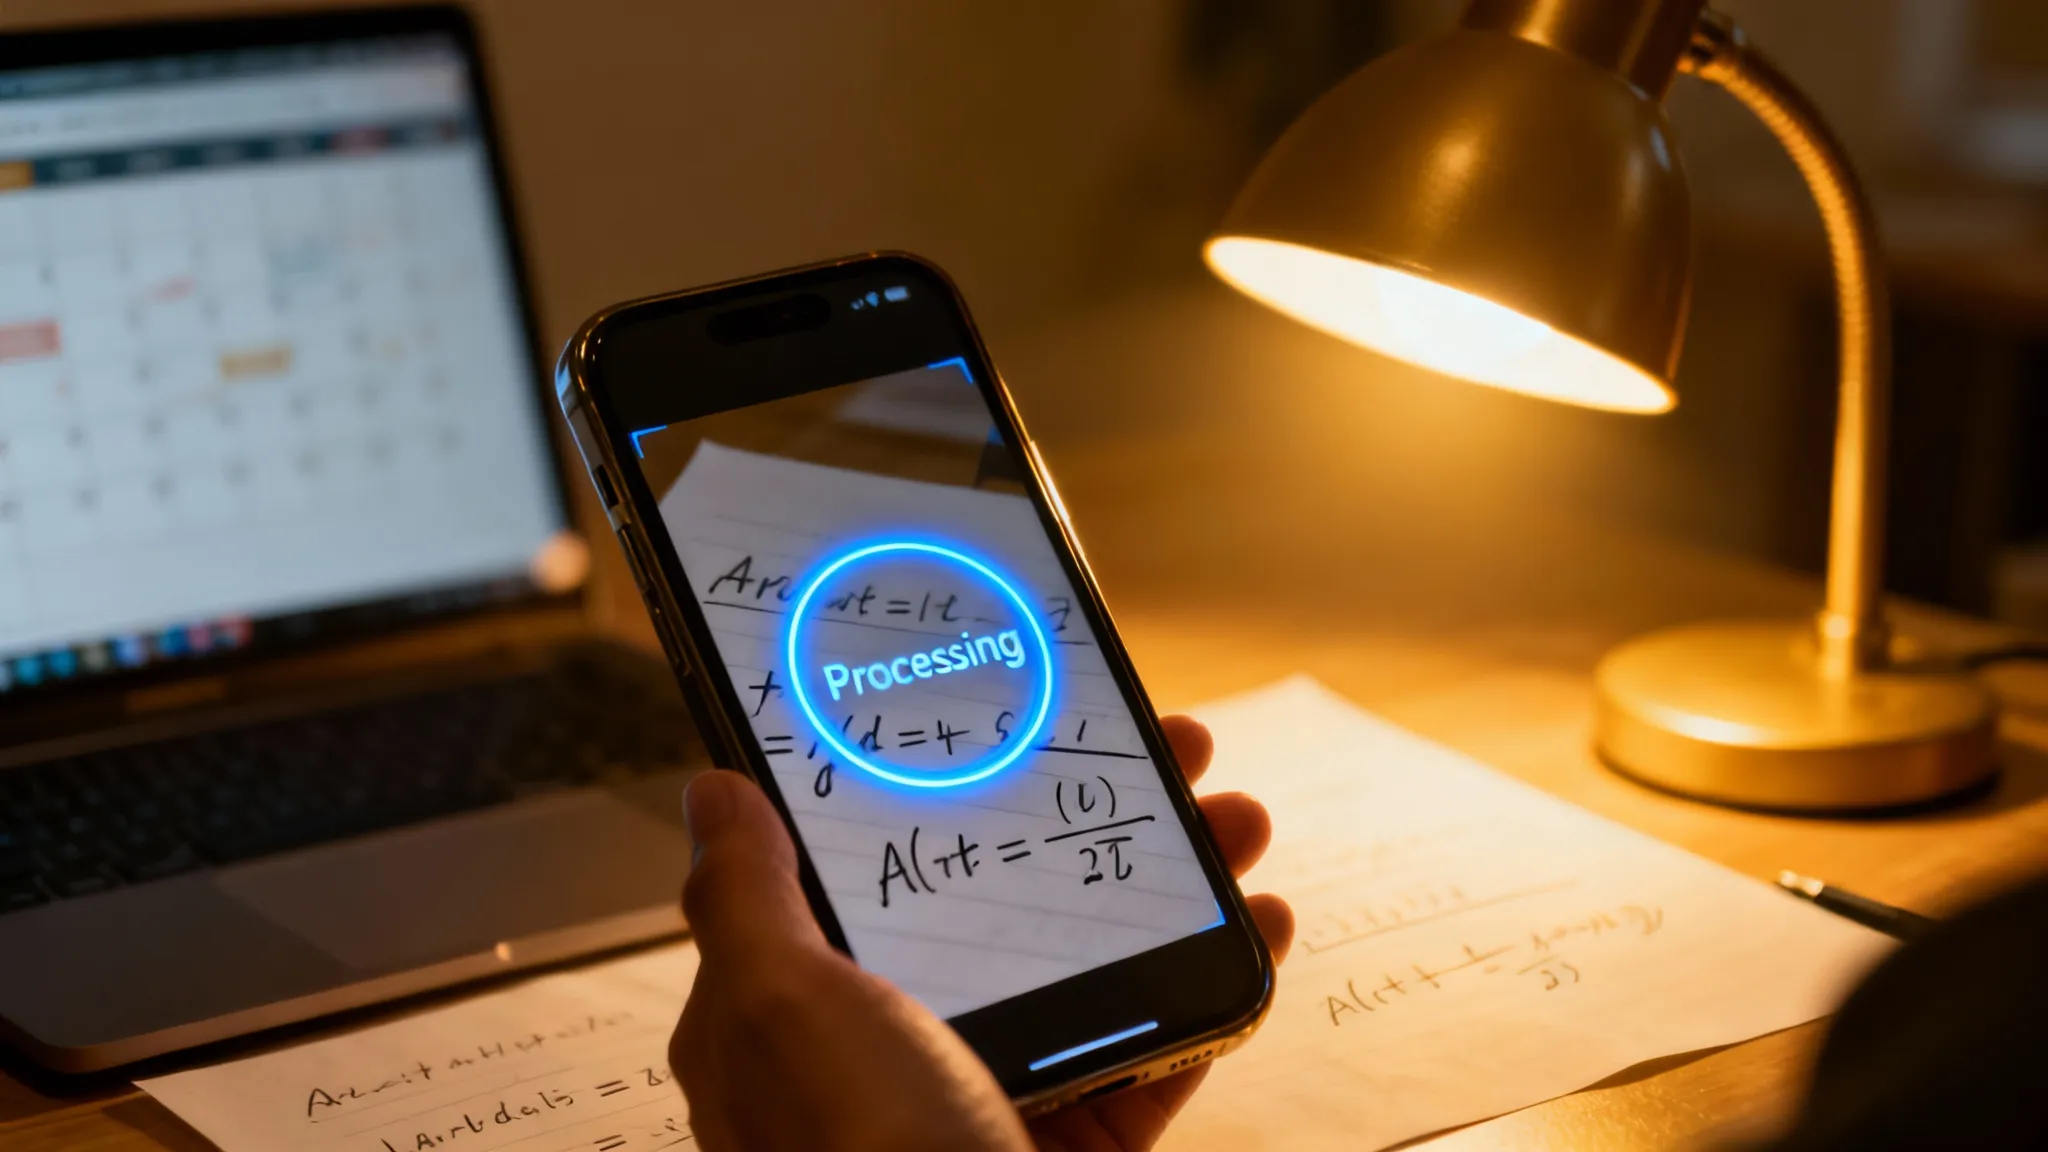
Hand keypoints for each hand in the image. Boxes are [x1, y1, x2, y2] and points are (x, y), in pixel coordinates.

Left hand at [671, 716, 1293, 1151]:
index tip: (1014, 723)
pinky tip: (1261, 929)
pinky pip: (1155, 1052)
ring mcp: (992, 1096)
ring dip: (1176, 885)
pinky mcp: (1080, 1147)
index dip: (944, 787)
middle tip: (1170, 755)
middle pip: (1002, 901)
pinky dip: (1213, 991)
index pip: (868, 868)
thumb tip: (713, 794)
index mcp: (799, 1015)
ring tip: (1237, 823)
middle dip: (1091, 821)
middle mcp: (894, 1049)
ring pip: (1092, 963)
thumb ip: (746, 898)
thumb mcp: (781, 1008)